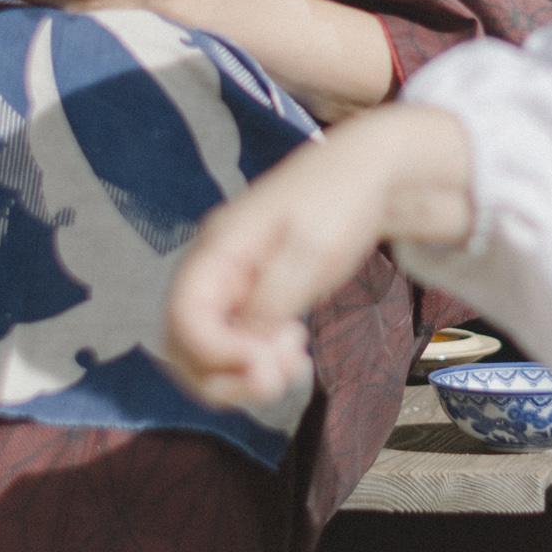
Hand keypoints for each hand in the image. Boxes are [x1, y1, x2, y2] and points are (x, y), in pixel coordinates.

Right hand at [165, 105, 475, 407]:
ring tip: (293, 363)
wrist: (369, 174)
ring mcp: (230, 287)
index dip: (214, 352)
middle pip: (183, 346)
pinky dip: (257, 365)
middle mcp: (213, 269)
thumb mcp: (311, 250)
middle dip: (226, 375)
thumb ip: (272, 300)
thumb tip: (246, 346)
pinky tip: (293, 355)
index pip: (183, 315)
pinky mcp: (252, 300)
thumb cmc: (341, 199)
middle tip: (280, 376)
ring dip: (242, 377)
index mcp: (218, 247)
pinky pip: (234, 348)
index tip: (263, 362)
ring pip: (205, 356)